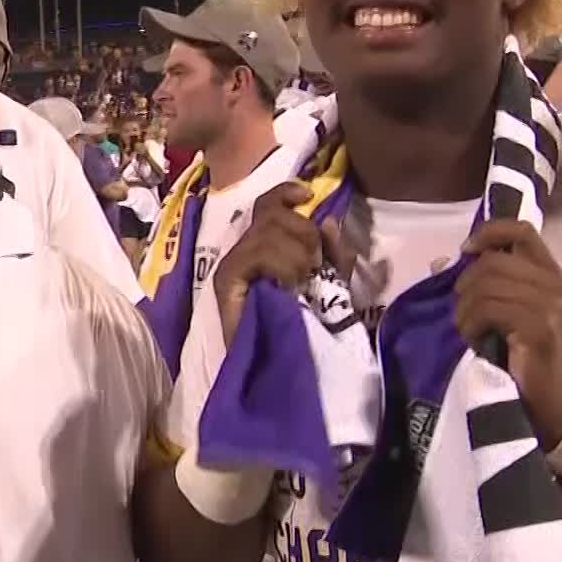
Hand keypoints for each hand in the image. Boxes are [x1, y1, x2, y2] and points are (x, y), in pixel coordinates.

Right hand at [210, 182, 358, 347]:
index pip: (268, 204)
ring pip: (269, 231)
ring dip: (296, 254)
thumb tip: (328, 220)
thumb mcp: (334, 284)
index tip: (307, 196)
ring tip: (302, 283)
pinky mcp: (227, 281)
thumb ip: (335, 253)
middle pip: (273, 214)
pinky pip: (258, 252)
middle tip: (313, 268)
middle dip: (304, 234)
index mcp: (268, 247)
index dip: (285, 193)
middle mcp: (245, 250)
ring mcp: (234, 266)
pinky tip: (290, 285)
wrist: (288, 368)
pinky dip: (281, 264)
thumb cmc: (311, 326)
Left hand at [453, 220, 561, 447]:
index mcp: (550, 275)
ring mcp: (550, 305)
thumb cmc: (524, 357)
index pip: (523, 230)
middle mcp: (555, 284)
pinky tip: (474, 340)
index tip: (466, 250)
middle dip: (466, 285)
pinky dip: (471, 323)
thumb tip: (442, 261)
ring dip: (466, 309)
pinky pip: (489, 308)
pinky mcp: (538, 327)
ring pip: (487, 284)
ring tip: (469, 331)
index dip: (490, 232)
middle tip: (464, 314)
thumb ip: (485, 283)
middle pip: (494, 260)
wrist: (550, 401)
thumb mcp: (505, 312)